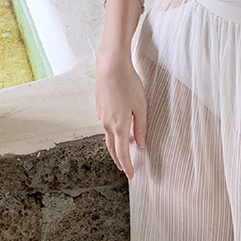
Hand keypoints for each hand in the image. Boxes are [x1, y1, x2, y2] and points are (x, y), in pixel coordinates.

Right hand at [95, 53, 147, 178]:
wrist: (110, 65)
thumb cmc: (128, 83)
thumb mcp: (141, 106)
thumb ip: (141, 127)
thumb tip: (140, 144)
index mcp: (119, 125)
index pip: (122, 153)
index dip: (127, 165)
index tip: (131, 175)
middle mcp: (107, 123)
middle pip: (112, 148)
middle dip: (119, 160)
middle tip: (125, 169)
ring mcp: (101, 115)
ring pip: (108, 136)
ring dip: (115, 147)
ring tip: (123, 154)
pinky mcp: (99, 107)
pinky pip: (106, 125)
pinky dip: (112, 133)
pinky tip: (119, 131)